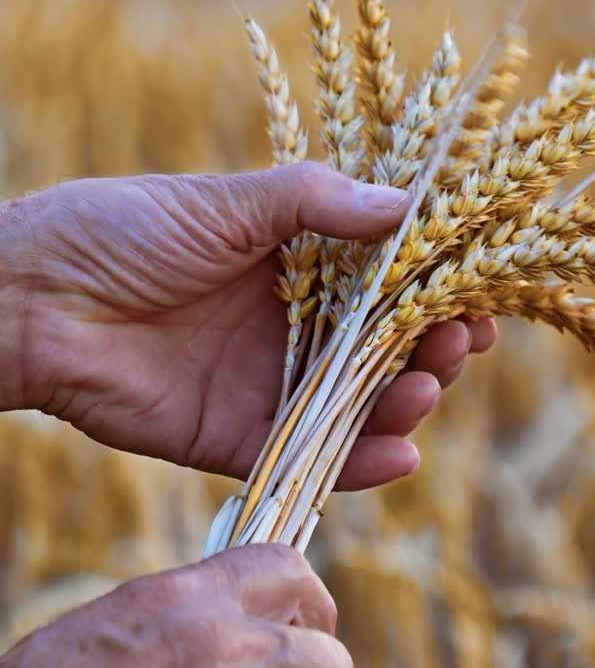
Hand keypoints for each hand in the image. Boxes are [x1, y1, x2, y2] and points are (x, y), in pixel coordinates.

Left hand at [4, 163, 494, 487]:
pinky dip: (358, 464)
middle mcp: (287, 332)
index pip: (384, 286)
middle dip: (430, 351)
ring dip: (404, 405)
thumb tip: (405, 202)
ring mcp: (264, 388)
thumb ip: (314, 204)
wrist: (35, 299)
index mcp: (292, 269)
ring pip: (356, 409)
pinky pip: (309, 458)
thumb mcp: (225, 202)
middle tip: (456, 344)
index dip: (434, 293)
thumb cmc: (122, 231)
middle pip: (382, 353)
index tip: (478, 296)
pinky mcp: (235, 440)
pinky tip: (401, 453)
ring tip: (426, 388)